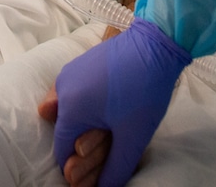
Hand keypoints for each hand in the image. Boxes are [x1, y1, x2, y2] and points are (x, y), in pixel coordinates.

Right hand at [47, 18, 190, 186]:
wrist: (154, 45)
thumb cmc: (143, 91)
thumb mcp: (132, 136)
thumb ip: (115, 168)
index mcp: (70, 108)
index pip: (61, 148)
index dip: (76, 165)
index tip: (94, 170)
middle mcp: (62, 89)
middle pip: (63, 128)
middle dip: (79, 143)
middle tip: (106, 146)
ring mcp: (69, 73)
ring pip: (66, 109)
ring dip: (81, 123)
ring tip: (106, 128)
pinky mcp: (78, 63)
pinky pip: (72, 92)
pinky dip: (83, 105)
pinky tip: (106, 107)